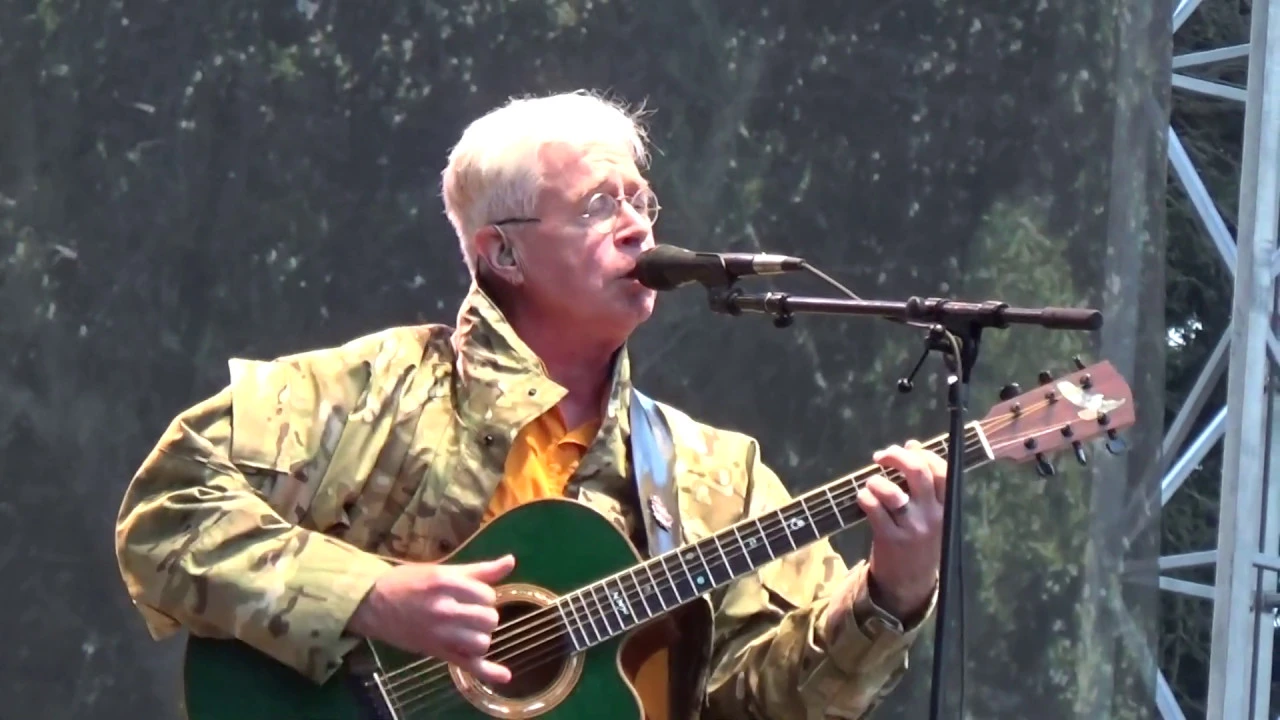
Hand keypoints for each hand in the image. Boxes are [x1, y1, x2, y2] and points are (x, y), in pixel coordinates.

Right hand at [349, 555, 515, 685]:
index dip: (484, 595)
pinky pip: (468, 664)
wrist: (373, 604)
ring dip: (481, 635)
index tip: (471, 595)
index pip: (487, 594)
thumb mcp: (443, 571)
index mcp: (447, 583)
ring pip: (482, 641)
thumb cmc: (408, 583)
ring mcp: (440, 634)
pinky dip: (488, 671)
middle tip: (468, 611)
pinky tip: (505, 675)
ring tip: (468, 629)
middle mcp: (445, 609)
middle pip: (489, 618)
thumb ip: (479, 570)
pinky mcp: (437, 652)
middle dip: (484, 614)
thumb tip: (511, 561)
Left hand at [855, 440, 946, 619]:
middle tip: (880, 456)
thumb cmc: (918, 539)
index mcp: (945, 507)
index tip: (906, 449)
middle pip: (918, 473)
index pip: (942, 470)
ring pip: (892, 491)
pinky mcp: (890, 539)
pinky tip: (863, 499)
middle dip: (897, 456)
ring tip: (871, 484)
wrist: (909, 583)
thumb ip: (923, 480)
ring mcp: (911, 528)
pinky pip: (873, 509)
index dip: (922, 453)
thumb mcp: (929, 512)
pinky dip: (864, 497)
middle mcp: (932, 516)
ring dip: (876, 481)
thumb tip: (913, 444)